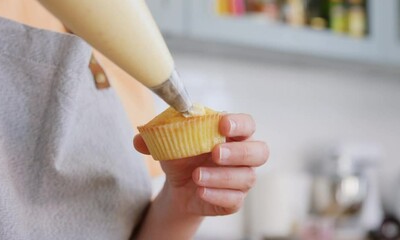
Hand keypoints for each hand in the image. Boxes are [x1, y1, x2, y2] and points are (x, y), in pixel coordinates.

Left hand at [133, 113, 268, 215]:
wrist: (179, 186)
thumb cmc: (182, 157)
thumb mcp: (168, 144)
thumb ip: (155, 138)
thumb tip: (139, 139)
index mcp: (231, 134)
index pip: (247, 124)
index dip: (239, 123)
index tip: (222, 124)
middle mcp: (242, 155)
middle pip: (260, 152)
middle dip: (239, 152)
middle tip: (215, 153)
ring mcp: (241, 179)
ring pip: (246, 178)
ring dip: (221, 177)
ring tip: (196, 176)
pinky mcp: (234, 200)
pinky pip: (235, 200)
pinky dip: (218, 195)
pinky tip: (201, 191)